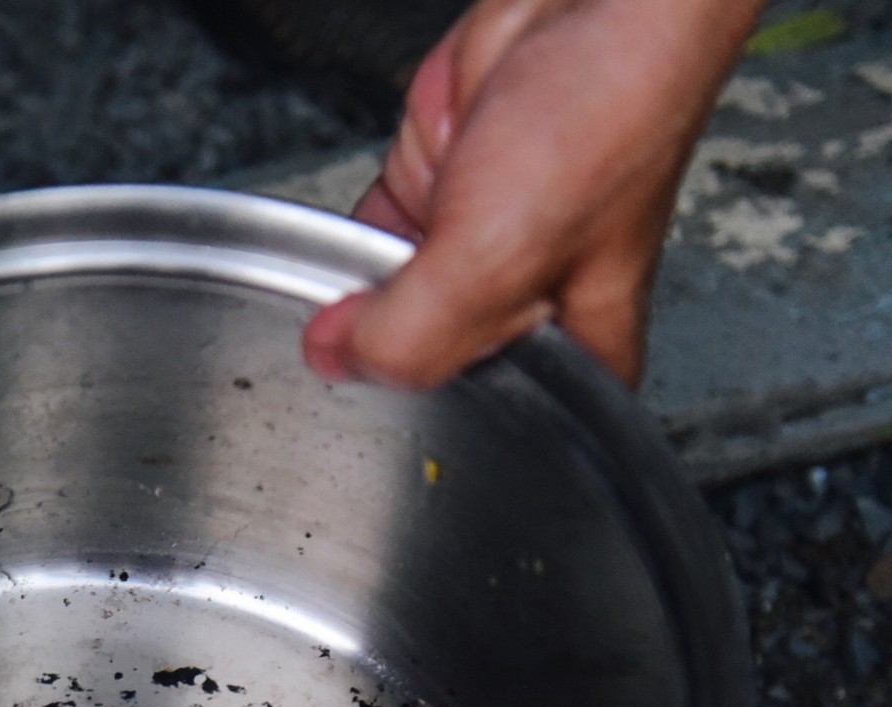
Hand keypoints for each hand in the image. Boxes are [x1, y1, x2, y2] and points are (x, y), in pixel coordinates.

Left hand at [303, 0, 761, 389]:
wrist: (591, 2)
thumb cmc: (608, 112)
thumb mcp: (497, 258)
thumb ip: (410, 331)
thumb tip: (334, 359)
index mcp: (579, 352)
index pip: (507, 431)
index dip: (442, 434)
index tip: (382, 436)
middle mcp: (526, 311)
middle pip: (431, 374)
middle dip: (384, 369)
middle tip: (337, 373)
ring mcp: (475, 253)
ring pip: (388, 312)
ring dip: (353, 310)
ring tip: (332, 312)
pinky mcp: (432, 197)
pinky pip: (365, 249)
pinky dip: (340, 255)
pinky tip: (327, 263)